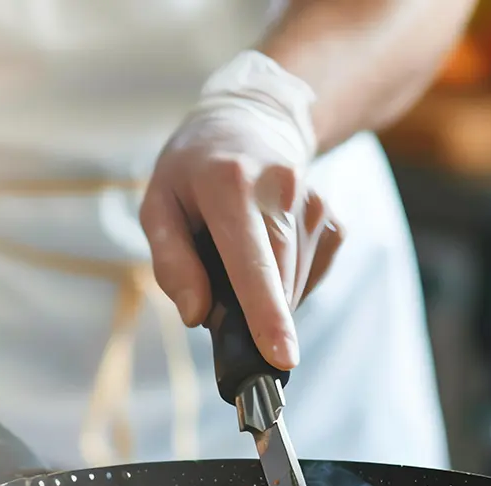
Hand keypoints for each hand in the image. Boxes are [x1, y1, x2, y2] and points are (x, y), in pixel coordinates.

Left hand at [139, 51, 343, 369]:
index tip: (281, 356)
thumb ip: (172, 263)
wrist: (248, 124)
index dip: (265, 313)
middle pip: (277, 280)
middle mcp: (280, 188)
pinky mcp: (332, 220)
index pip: (251, 261)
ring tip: (234, 263)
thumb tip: (197, 315)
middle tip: (218, 309)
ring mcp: (314, 202)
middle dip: (254, 317)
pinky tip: (264, 257)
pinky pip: (310, 277)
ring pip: (293, 285)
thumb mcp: (158, 207)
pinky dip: (283, 284)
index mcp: (229, 185)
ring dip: (263, 297)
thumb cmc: (191, 174)